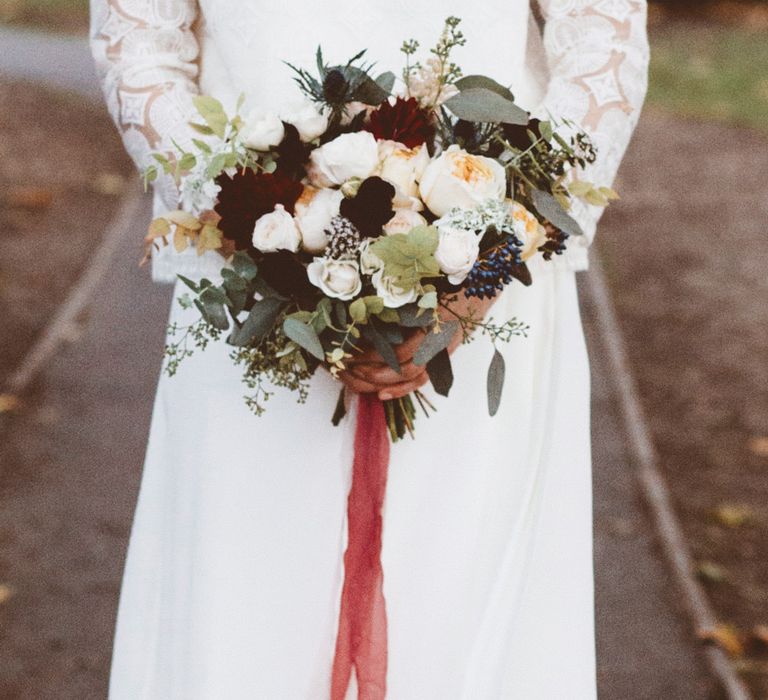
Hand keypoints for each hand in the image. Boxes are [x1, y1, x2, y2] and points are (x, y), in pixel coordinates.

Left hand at [337, 291, 498, 400]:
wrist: (478, 286)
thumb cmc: (447, 281)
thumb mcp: (421, 285)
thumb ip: (399, 298)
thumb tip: (364, 312)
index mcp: (436, 323)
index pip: (402, 350)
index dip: (374, 355)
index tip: (352, 352)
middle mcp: (442, 341)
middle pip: (407, 368)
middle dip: (374, 371)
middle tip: (349, 367)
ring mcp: (444, 352)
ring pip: (413, 378)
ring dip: (384, 381)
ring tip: (359, 377)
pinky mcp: (442, 358)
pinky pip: (422, 380)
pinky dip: (401, 389)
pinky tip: (382, 393)